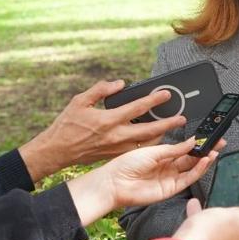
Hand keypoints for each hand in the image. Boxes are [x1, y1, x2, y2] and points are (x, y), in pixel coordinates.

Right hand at [18, 81, 188, 180]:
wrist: (57, 150)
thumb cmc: (67, 124)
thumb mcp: (80, 101)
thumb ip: (101, 90)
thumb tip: (120, 84)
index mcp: (108, 120)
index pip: (137, 108)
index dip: (154, 100)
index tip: (167, 95)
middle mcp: (115, 135)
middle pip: (149, 130)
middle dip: (167, 124)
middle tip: (181, 118)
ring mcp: (117, 148)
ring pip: (145, 143)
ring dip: (160, 136)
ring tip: (172, 128)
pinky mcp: (115, 156)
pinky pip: (137, 150)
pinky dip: (147, 144)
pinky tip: (155, 138)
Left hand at [65, 138, 215, 226]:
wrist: (115, 183)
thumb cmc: (126, 165)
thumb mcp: (153, 151)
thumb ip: (175, 149)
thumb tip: (192, 142)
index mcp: (162, 155)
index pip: (185, 149)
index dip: (198, 143)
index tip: (209, 137)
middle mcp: (168, 167)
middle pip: (192, 158)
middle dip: (206, 150)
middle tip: (218, 142)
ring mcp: (171, 179)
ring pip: (193, 169)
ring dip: (205, 160)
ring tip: (214, 151)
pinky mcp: (171, 189)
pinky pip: (188, 179)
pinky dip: (198, 170)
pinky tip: (204, 161)